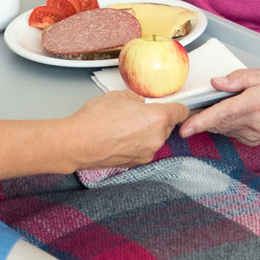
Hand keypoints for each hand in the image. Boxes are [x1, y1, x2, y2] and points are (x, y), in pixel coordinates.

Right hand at [67, 91, 188, 169]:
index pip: (181, 112)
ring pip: (154, 138)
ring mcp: (146, 153)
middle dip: (157, 119)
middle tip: (138, 113)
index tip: (178, 107)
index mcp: (157, 118)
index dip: (179, 107)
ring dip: (145, 132)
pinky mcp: (135, 163)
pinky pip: (142, 149)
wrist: (78, 143)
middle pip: (166, 126)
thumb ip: (136, 99)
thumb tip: (139, 103)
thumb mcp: (119, 96)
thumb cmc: (96, 119)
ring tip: (123, 126)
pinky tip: (119, 137)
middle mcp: (156, 138)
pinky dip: (136, 143)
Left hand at [178, 69, 259, 158]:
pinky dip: (222, 121)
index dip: (202, 121)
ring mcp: (254, 135)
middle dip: (198, 116)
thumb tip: (217, 82)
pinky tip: (225, 110)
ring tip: (202, 105)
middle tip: (185, 105)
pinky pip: (230, 130)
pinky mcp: (253, 140)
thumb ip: (243, 78)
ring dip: (209, 118)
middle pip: (218, 122)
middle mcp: (255, 124)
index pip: (224, 113)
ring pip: (222, 127)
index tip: (184, 127)